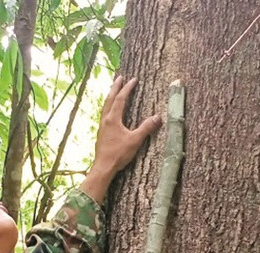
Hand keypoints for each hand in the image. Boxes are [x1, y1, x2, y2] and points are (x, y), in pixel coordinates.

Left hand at [80, 76, 162, 201]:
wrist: (103, 167)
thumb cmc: (118, 154)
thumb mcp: (135, 141)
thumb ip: (146, 128)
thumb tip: (158, 117)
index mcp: (113, 119)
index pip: (120, 99)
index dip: (127, 89)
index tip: (133, 80)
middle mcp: (105, 120)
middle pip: (110, 99)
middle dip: (115, 88)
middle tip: (119, 78)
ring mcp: (102, 127)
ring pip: (105, 107)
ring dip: (110, 97)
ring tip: (114, 91)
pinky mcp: (101, 133)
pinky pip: (104, 115)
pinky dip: (108, 107)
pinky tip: (110, 112)